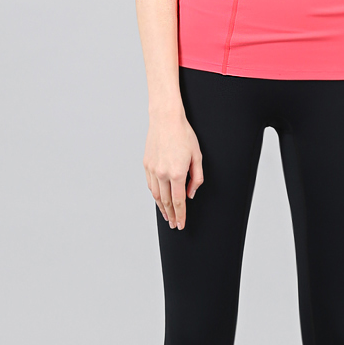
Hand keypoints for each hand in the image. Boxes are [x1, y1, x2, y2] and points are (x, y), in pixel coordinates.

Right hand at [144, 107, 204, 231]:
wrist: (165, 119)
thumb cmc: (183, 135)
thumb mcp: (197, 156)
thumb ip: (196, 178)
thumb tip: (190, 194)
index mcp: (176, 173)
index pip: (178, 202)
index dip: (181, 216)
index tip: (181, 225)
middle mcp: (162, 173)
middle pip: (166, 202)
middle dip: (171, 216)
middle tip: (175, 225)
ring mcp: (152, 169)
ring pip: (156, 196)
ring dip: (162, 208)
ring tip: (167, 216)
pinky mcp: (146, 164)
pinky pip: (150, 185)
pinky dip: (155, 195)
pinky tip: (159, 199)